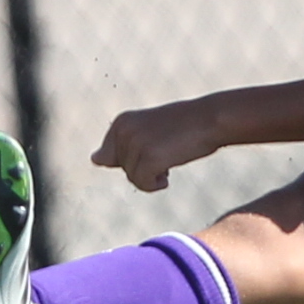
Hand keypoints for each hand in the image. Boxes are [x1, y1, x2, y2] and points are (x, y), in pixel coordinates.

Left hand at [90, 100, 220, 191]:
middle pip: (123, 170)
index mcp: (120, 122)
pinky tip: (170, 170)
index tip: (154, 145)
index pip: (110, 158)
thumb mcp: (146, 131)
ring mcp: (135, 143)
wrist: (210, 118)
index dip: (135, 159)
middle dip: (144, 167)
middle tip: (167, 148)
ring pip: (133, 179)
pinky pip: (144, 185)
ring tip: (170, 156)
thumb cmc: (183, 126)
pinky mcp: (149, 158)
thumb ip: (120, 146)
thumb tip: (94, 160)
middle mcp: (123, 131)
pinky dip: (157, 184)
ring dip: (152, 176)